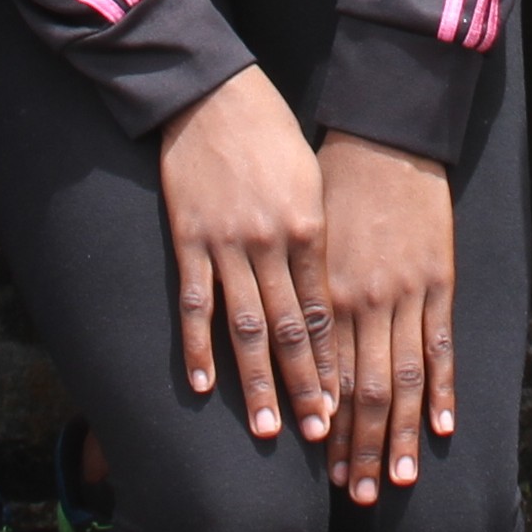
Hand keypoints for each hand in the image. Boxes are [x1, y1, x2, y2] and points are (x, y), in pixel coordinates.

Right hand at [156, 65, 335, 442]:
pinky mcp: (189, 237)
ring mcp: (228, 244)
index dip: (331, 364)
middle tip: (316, 438)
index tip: (343, 409)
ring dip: (257, 382)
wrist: (214, 93)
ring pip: (246, 327)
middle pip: (291, 331)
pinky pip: (195, 301)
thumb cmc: (271, 134)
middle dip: (304, 388)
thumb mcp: (310, 182)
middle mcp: (273, 244)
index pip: (323, 315)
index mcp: (310, 231)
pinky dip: (197, 346)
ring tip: (266, 427)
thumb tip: (324, 295)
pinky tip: (202, 385)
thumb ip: (315, 239)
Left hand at [317, 132, 454, 503]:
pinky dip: (442, 390)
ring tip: (398, 482)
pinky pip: (439, 346)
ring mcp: (403, 295)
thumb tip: (287, 347)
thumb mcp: (302, 240)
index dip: (325, 427)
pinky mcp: (437, 281)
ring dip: (399, 435)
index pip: (323, 377)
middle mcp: (360, 302)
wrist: (381, 136)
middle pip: (361, 390)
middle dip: (359, 447)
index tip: (322, 471)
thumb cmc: (331, 185)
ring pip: (401, 379)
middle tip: (358, 496)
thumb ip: (299, 294)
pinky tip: (443, 428)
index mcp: (322, 292)